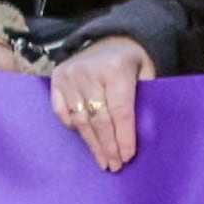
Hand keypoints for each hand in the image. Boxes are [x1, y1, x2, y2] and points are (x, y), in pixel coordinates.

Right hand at [44, 36, 151, 169]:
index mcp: (116, 69)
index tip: (128, 156)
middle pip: (99, 119)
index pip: (120, 110)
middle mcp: (90, 72)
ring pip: (81, 120)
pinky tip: (86, 139)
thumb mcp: (146, 72)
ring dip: (92, 143)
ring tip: (103, 161)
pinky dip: (73, 127)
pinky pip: (62, 112)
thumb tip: (143, 132)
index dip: (124, 136)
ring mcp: (70, 76)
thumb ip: (145, 97)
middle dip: (109, 146)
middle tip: (115, 165)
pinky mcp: (56, 80)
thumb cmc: (132, 62)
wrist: (109, 38)